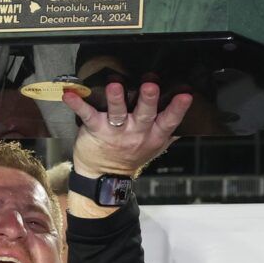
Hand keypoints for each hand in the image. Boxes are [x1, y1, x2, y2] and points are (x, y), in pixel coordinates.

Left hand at [62, 80, 190, 179]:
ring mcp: (115, 132)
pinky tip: (70, 95)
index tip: (185, 96)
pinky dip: (78, 104)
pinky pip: (87, 115)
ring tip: (115, 85)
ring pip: (118, 114)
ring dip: (116, 99)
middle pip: (145, 115)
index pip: (169, 121)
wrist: (104, 176)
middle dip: (148, 100)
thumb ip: (170, 132)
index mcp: (152, 135)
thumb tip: (193, 117)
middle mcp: (136, 133)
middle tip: (151, 85)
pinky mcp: (95, 130)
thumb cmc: (129, 156)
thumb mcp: (155, 148)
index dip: (178, 109)